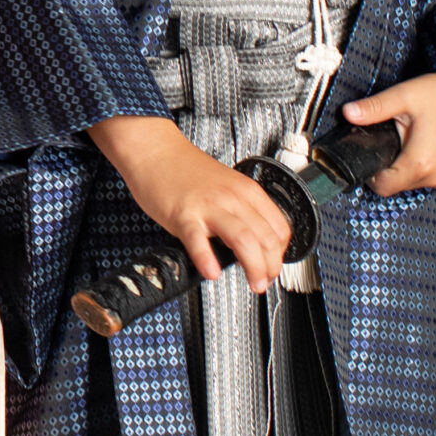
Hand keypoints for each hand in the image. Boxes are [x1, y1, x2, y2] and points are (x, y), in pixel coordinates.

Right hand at [89, 113, 290, 291]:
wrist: (155, 151)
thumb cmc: (185, 171)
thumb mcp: (227, 186)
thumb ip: (241, 211)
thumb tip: (251, 244)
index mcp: (247, 191)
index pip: (280, 229)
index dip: (280, 254)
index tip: (272, 266)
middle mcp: (232, 198)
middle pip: (266, 239)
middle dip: (271, 268)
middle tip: (263, 281)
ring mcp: (208, 206)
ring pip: (244, 240)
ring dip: (254, 268)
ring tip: (252, 283)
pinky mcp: (183, 215)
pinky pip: (198, 241)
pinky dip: (207, 260)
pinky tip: (211, 272)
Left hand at [340, 74, 435, 193]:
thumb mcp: (404, 97)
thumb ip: (374, 108)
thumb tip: (347, 113)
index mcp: (418, 164)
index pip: (382, 187)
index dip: (371, 173)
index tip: (373, 152)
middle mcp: (435, 177)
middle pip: (397, 185)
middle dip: (390, 165)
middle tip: (396, 137)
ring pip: (414, 182)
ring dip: (408, 166)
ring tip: (414, 138)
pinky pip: (431, 178)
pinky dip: (424, 166)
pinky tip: (427, 144)